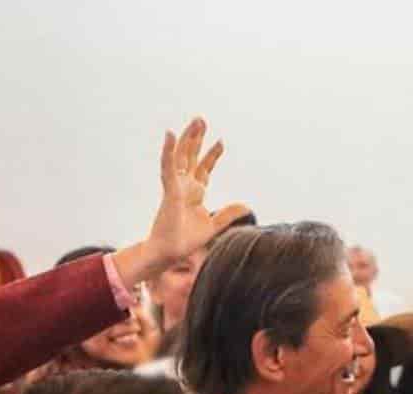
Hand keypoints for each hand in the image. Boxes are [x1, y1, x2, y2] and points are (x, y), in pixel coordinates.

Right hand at [112, 117, 249, 287]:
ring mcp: (175, 186)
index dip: (211, 155)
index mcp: (193, 193)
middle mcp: (183, 186)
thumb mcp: (213, 226)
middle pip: (191, 156)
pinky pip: (168, 166)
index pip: (203, 168)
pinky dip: (168, 150)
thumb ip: (227, 214)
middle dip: (197, 138)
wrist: (169, 253)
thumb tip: (245, 206)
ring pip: (181, 156)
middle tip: (202, 120)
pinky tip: (170, 134)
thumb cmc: (184, 241)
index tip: (221, 141)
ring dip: (187, 138)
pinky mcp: (169, 190)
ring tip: (196, 121)